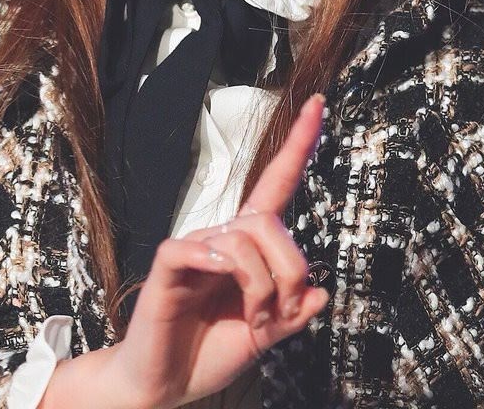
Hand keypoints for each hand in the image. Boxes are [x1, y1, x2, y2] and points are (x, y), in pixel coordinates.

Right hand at [110, 92, 330, 408]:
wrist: (162, 386)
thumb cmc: (208, 352)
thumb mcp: (263, 336)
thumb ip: (292, 314)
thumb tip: (321, 293)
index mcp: (248, 245)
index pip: (276, 183)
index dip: (299, 144)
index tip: (318, 103)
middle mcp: (222, 236)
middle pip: (270, 221)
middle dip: (289, 271)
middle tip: (281, 316)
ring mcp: (194, 247)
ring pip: (243, 240)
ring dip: (261, 289)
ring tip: (254, 323)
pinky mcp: (168, 264)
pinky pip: (196, 248)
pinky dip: (217, 265)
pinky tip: (219, 281)